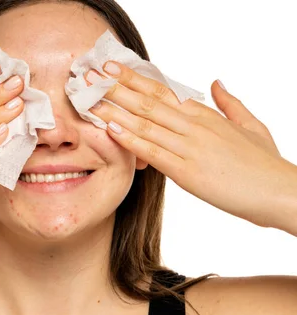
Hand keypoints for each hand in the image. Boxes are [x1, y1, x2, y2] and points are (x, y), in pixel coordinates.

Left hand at [87, 61, 293, 228]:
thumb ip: (230, 104)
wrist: (280, 192)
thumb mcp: (251, 125)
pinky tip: (112, 130)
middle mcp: (195, 126)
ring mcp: (190, 147)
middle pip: (148, 101)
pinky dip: (131, 140)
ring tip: (90, 100)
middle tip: (90, 76)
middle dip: (116, 88)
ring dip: (115, 110)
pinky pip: (153, 152)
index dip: (135, 79)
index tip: (112, 69)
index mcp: (205, 115)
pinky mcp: (187, 171)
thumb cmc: (265, 163)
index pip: (163, 90)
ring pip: (146, 123)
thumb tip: (215, 83)